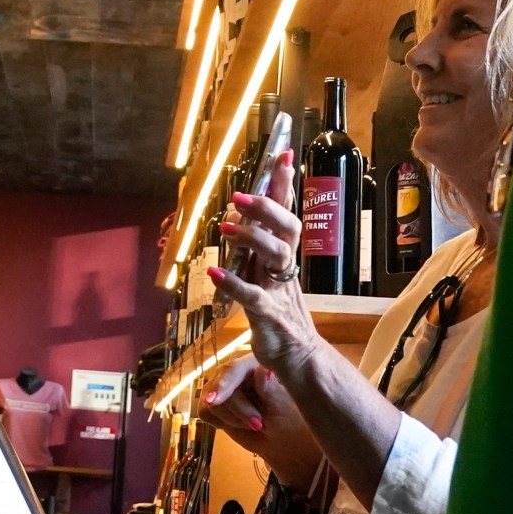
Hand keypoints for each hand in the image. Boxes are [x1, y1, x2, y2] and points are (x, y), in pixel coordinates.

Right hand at [199, 355, 324, 486]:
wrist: (279, 436)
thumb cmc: (286, 417)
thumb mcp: (281, 406)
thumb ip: (270, 389)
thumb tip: (263, 370)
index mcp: (254, 361)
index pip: (235, 368)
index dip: (225, 383)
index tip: (214, 400)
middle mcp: (235, 369)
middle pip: (221, 386)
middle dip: (239, 410)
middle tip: (258, 425)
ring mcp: (221, 385)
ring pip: (212, 401)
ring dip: (233, 418)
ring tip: (254, 425)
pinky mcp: (212, 401)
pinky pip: (205, 412)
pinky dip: (223, 423)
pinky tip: (239, 424)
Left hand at [209, 148, 326, 381]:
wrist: (299, 358)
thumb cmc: (280, 315)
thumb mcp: (267, 277)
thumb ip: (259, 251)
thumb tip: (244, 220)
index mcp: (284, 258)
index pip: (287, 214)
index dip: (284, 186)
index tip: (282, 155)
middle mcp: (284, 269)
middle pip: (287, 229)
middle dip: (267, 208)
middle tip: (240, 196)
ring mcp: (279, 291)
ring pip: (275, 256)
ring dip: (251, 238)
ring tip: (226, 226)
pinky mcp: (269, 316)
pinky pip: (252, 297)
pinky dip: (232, 283)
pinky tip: (213, 272)